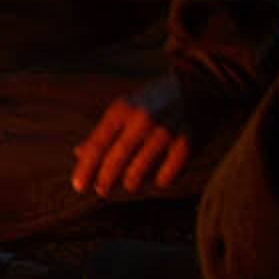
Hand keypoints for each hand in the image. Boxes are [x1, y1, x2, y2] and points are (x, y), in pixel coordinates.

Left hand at [72, 74, 193, 196]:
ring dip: (131, 182)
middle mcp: (142, 119)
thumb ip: (104, 132)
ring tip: (130, 185)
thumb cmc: (154, 102)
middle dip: (105, 179)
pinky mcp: (187, 143)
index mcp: (123, 110)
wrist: (199, 87)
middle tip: (101, 191)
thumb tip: (79, 154)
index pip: (98, 144)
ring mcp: (166, 131)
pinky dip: (160, 180)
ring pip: (139, 170)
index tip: (79, 186)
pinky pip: (167, 174)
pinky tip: (159, 180)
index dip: (86, 168)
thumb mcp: (126, 109)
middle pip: (116, 158)